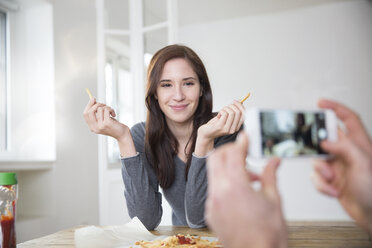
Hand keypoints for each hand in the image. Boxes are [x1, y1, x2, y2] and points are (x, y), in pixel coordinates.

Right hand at [83, 98, 135, 155]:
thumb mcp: (103, 120)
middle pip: (90, 111)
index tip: (93, 99)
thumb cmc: (113, 126)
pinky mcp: (107, 123)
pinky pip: (106, 110)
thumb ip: (97, 113)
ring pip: (99, 109)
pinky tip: (114, 114)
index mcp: (92, 127)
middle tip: (104, 105)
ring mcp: (100, 126)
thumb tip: (93, 100)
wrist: (122, 135)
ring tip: (111, 112)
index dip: (89, 105)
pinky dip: (111, 109)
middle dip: (97, 104)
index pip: (85, 114)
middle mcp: (94, 127)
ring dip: (107, 107)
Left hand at [195, 101, 244, 155]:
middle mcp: (233, 129)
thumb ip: (233, 111)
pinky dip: (221, 111)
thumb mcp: (226, 117)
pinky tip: (218, 116)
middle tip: (225, 107)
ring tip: (221, 112)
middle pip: (238, 113)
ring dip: (225, 109)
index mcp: (236, 127)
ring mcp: (227, 129)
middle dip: (232, 106)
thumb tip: (240, 101)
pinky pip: (224, 114)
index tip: (235, 101)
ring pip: (231, 112)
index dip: (240, 106)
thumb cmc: (215, 124)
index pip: (244, 115)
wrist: (206, 133)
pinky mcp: (220, 127)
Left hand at [206, 132, 286, 247]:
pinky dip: (224, 183)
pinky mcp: (210, 212)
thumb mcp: (274, 200)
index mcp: (236, 187)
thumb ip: (270, 175)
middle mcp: (219, 193)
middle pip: (216, 158)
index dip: (240, 143)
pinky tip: (239, 191)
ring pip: (213, 173)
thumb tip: (274, 161)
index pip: (233, 154)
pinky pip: (213, 189)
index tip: (245, 138)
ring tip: (247, 176)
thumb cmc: (267, 234)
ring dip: (227, 167)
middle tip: (243, 153)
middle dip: (229, 151)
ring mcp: (212, 203)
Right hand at [312, 99, 371, 234]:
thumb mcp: (364, 164)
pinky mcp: (331, 179)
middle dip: (318, 146)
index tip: (321, 103)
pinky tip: (333, 190)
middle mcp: (348, 153)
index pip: (348, 119)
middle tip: (313, 149)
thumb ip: (344, 147)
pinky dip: (321, 185)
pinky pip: (316, 176)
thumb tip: (326, 140)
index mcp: (360, 144)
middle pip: (326, 139)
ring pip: (318, 159)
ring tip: (331, 180)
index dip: (335, 108)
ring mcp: (339, 166)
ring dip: (321, 172)